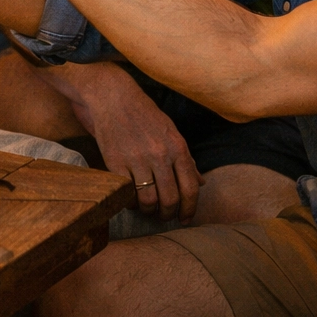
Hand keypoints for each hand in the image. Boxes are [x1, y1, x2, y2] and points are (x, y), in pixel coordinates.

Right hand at [68, 65, 202, 221]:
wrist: (114, 97)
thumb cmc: (145, 115)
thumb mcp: (171, 132)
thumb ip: (187, 159)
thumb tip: (202, 183)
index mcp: (178, 147)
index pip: (191, 188)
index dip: (189, 209)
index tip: (185, 218)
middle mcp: (160, 154)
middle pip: (170, 198)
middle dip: (169, 214)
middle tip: (164, 216)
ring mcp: (137, 158)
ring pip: (149, 200)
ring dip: (149, 210)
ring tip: (147, 209)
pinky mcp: (115, 161)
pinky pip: (127, 193)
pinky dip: (130, 201)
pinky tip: (131, 198)